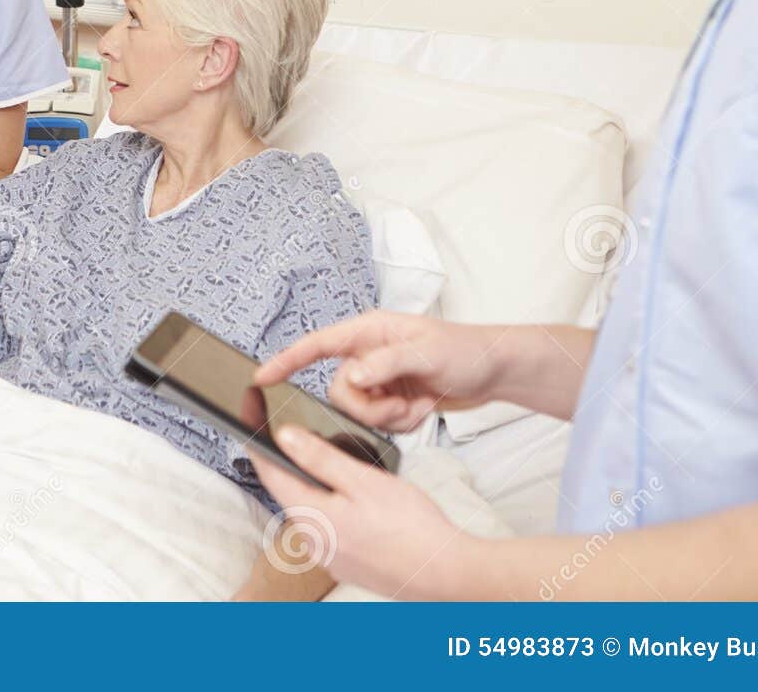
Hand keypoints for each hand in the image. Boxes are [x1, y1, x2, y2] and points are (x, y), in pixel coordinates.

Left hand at [251, 426, 469, 598]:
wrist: (447, 575)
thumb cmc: (412, 528)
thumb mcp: (364, 481)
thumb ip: (320, 458)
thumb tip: (283, 436)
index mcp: (310, 517)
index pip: (268, 470)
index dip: (255, 435)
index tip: (249, 408)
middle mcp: (311, 541)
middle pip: (288, 487)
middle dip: (291, 456)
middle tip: (299, 424)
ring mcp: (328, 555)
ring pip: (310, 505)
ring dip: (315, 480)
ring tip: (335, 456)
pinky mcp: (346, 562)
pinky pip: (328, 524)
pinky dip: (332, 502)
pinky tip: (356, 494)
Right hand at [254, 312, 503, 432]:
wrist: (495, 371)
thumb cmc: (465, 349)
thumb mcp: (425, 353)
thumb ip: (384, 363)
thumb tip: (350, 377)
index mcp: (369, 332)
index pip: (317, 345)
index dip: (286, 361)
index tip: (261, 376)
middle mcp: (368, 355)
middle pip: (338, 392)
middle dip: (368, 407)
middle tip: (400, 404)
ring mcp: (379, 380)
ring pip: (358, 412)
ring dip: (389, 417)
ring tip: (418, 405)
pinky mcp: (391, 401)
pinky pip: (379, 425)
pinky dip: (402, 424)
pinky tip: (423, 409)